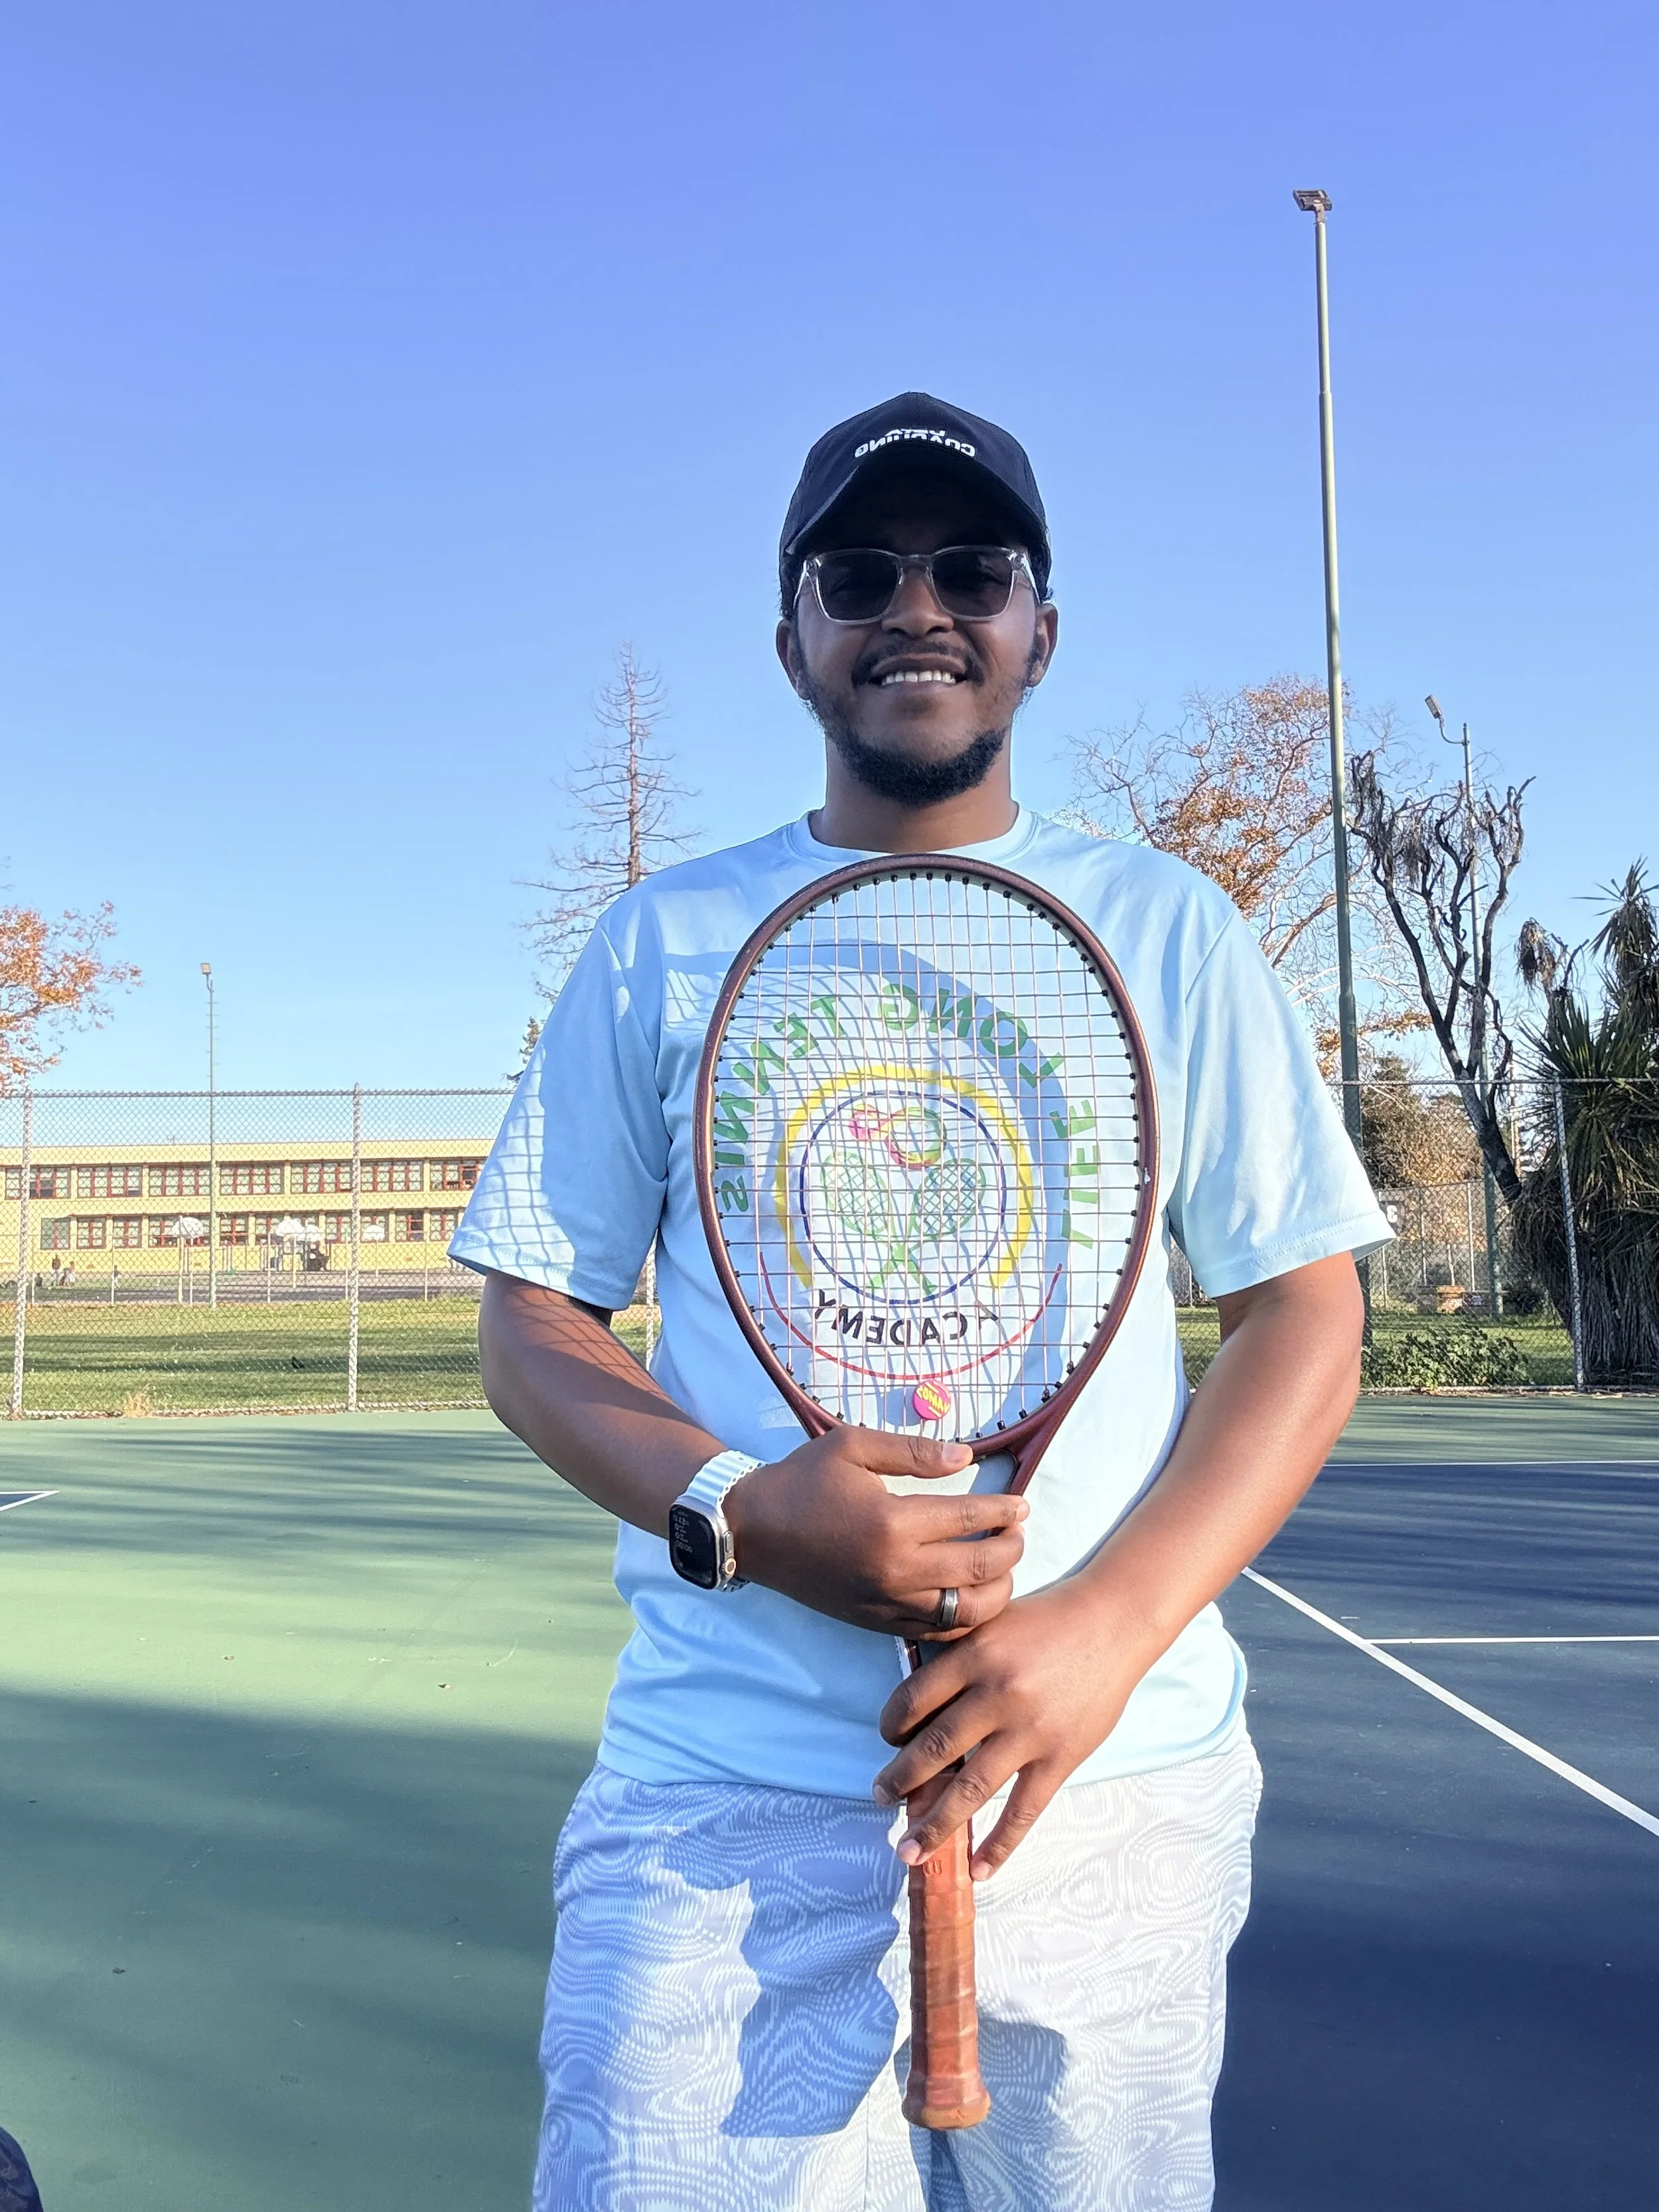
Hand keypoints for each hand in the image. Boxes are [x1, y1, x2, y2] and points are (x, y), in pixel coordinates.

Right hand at [722, 1427, 1027, 1641]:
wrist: (751, 1529)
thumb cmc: (801, 1480)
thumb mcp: (852, 1446)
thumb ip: (913, 1451)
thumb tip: (967, 1457)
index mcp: (893, 1521)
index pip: (971, 1518)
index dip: (1005, 1511)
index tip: (1022, 1504)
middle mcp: (895, 1568)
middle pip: (979, 1569)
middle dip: (1012, 1550)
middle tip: (1020, 1533)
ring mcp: (886, 1601)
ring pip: (965, 1612)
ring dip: (997, 1591)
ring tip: (1002, 1568)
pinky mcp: (875, 1622)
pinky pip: (934, 1633)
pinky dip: (963, 1620)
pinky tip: (971, 1598)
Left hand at [871, 1578, 1152, 1877]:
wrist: (1112, 1622)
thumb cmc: (1046, 1619)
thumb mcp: (991, 1621)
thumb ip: (956, 1656)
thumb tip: (915, 1704)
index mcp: (974, 1655)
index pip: (913, 1699)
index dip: (890, 1725)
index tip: (887, 1740)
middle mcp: (996, 1694)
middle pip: (934, 1749)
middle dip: (899, 1781)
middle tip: (879, 1799)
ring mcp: (1029, 1731)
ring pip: (970, 1789)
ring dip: (935, 1824)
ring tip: (910, 1850)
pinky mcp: (1060, 1757)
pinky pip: (1023, 1810)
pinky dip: (999, 1844)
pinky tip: (978, 1869)